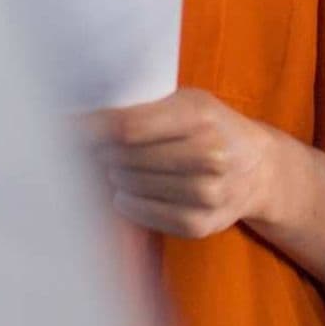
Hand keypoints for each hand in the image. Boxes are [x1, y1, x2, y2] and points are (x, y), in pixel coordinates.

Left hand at [83, 88, 273, 239]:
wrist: (259, 167)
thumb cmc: (210, 126)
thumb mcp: (186, 102)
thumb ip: (142, 109)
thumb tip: (81, 122)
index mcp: (199, 115)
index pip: (129, 126)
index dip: (92, 130)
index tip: (65, 129)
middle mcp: (209, 154)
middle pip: (128, 158)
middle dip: (100, 153)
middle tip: (88, 149)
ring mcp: (209, 193)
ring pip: (135, 187)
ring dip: (114, 177)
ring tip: (112, 167)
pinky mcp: (204, 224)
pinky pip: (150, 216)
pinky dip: (130, 204)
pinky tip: (125, 193)